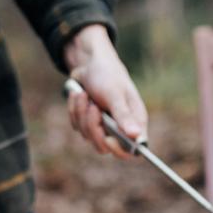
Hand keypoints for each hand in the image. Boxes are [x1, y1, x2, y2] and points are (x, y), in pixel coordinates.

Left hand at [63, 24, 147, 157]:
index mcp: (134, 121)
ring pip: (87, 136)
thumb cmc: (108, 75)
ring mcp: (103, 126)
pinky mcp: (88, 121)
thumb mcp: (115, 94)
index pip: (132, 151)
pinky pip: (77, 126)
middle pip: (104, 146)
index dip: (119, 150)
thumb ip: (124, 116)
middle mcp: (120, 127)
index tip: (108, 138)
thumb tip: (138, 137)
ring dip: (81, 113)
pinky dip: (74, 110)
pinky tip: (80, 95)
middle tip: (93, 107)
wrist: (88, 62)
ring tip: (85, 94)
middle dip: (93, 126)